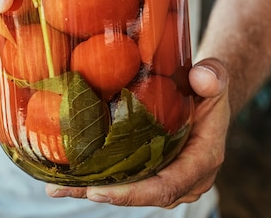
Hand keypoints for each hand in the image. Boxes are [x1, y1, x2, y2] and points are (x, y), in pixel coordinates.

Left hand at [46, 58, 230, 207]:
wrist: (206, 96)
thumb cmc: (208, 87)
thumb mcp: (215, 77)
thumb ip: (213, 76)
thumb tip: (201, 78)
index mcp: (202, 160)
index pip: (167, 186)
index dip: (134, 193)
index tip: (100, 191)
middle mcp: (186, 178)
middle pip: (142, 194)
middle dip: (102, 194)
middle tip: (63, 187)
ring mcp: (168, 177)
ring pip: (130, 191)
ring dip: (92, 189)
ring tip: (55, 185)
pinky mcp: (153, 170)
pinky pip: (127, 180)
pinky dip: (98, 179)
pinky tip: (67, 174)